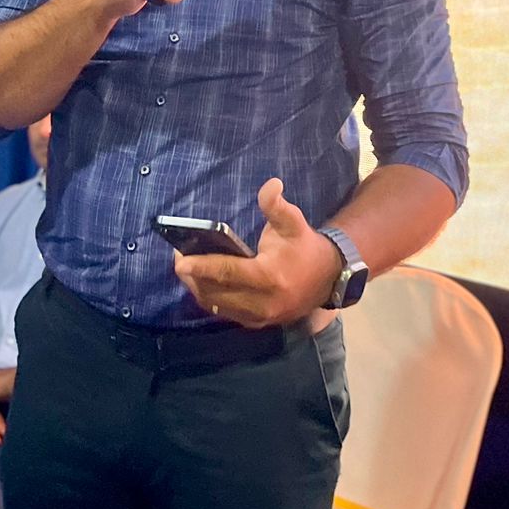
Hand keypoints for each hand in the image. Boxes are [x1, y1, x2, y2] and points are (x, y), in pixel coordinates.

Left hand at [173, 177, 342, 329]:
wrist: (329, 279)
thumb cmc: (305, 247)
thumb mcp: (294, 222)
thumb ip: (277, 205)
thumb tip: (270, 184)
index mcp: (269, 276)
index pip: (228, 272)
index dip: (202, 266)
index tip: (179, 260)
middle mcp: (262, 302)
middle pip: (216, 293)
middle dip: (193, 277)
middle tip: (179, 258)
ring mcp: (260, 317)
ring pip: (217, 306)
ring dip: (198, 289)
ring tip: (186, 269)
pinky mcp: (257, 323)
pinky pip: (225, 313)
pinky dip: (210, 299)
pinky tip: (200, 283)